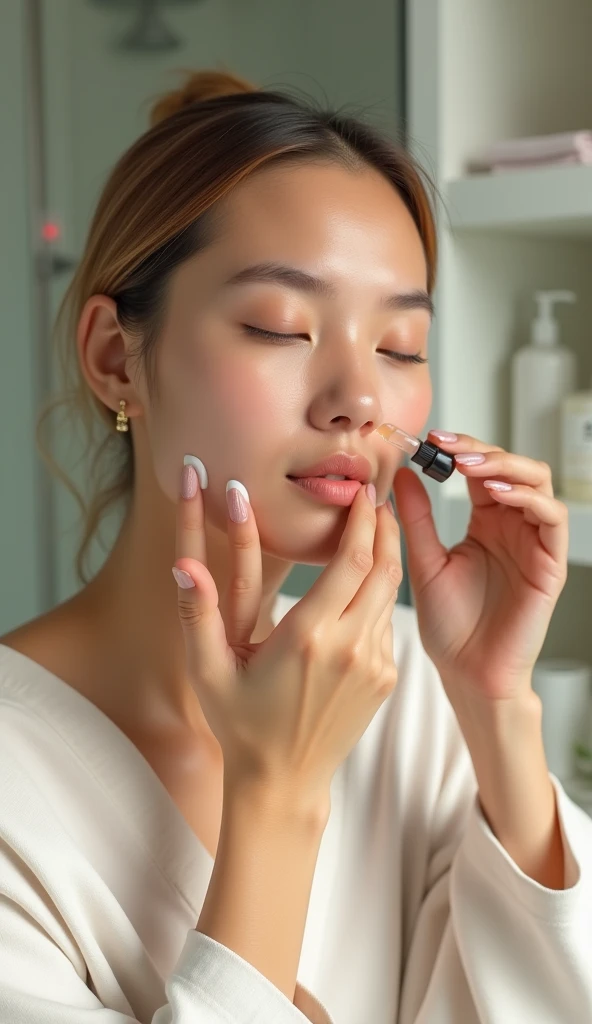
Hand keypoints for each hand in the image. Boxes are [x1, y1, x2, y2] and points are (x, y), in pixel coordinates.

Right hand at [172, 466, 400, 809]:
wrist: (283, 782)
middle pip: (384, 569)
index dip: (363, 521)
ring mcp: (374, 665)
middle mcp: (351, 648)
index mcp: (310, 637)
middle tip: (372, 499)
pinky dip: (380, 594)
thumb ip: (197, 614)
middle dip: (383, 528)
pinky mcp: (385, 678)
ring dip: (385, 558)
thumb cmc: (240, 724)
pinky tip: (363, 582)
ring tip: (372, 529)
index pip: (354, 561)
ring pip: (391, 594)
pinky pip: (388, 622)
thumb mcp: (209, 671)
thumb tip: (181, 565)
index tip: (360, 493)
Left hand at [392, 432, 568, 705]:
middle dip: (481, 448)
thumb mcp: (423, 560)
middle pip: (512, 466)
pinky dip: (528, 497)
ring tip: (470, 465)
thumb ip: (416, 517)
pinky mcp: (550, 563)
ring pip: (537, 481)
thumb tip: (401, 472)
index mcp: (484, 522)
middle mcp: (512, 527)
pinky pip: (552, 518)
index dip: (459, 447)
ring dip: (505, 465)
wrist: (466, 673)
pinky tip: (498, 493)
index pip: (480, 469)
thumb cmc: (449, 626)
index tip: (428, 438)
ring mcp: (533, 542)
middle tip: (448, 446)